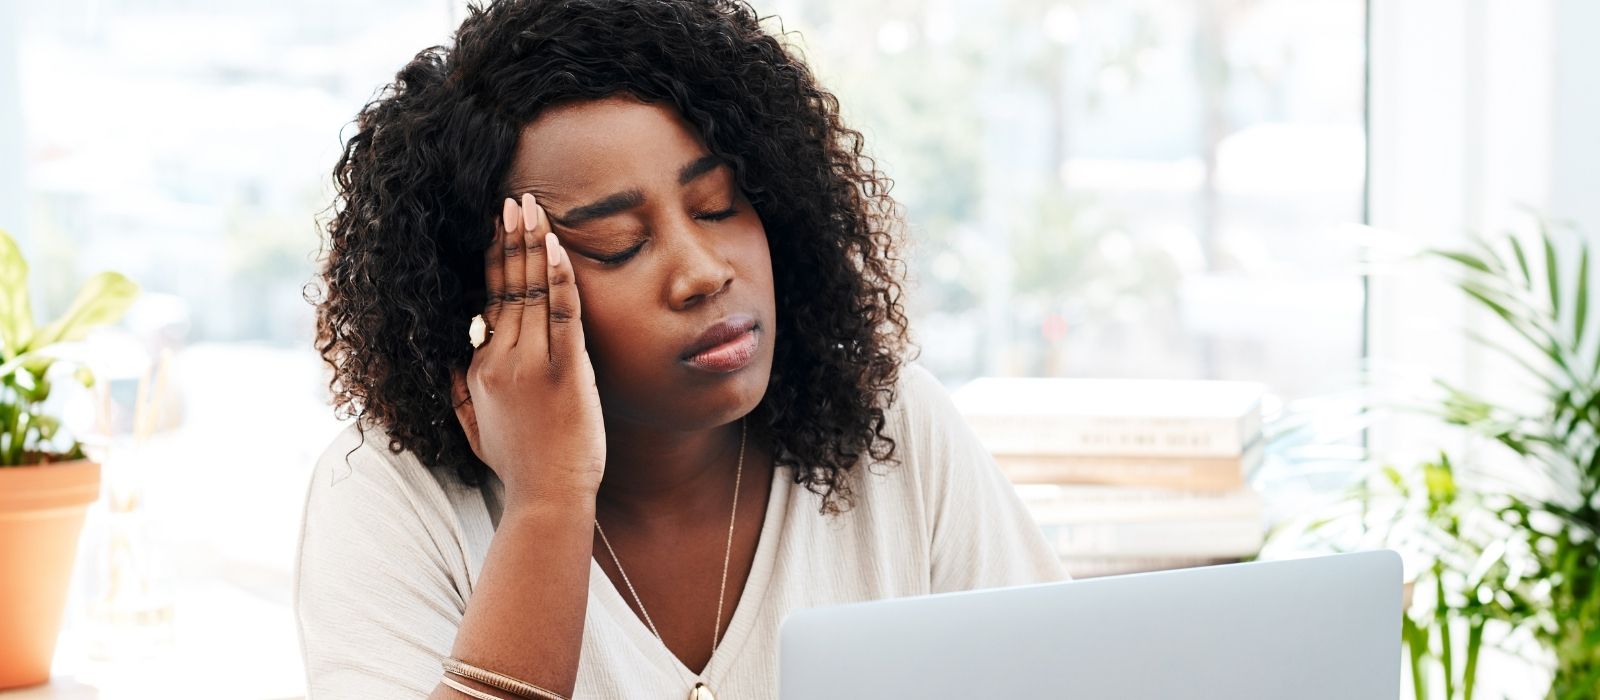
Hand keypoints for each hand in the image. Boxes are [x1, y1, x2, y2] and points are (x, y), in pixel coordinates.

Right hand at [451, 193, 605, 506]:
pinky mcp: (565, 370)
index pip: (487, 301)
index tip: (496, 228)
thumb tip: (447, 357)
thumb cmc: (519, 466)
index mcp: (480, 368)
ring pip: (529, 291)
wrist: (547, 497)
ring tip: (530, 206)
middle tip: (512, 199)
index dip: (493, 261)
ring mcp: (531, 363)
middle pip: (505, 286)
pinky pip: (561, 313)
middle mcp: (500, 359)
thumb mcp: (473, 426)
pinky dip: (558, 277)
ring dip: (531, 244)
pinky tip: (557, 246)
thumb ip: (457, 388)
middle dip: (509, 238)